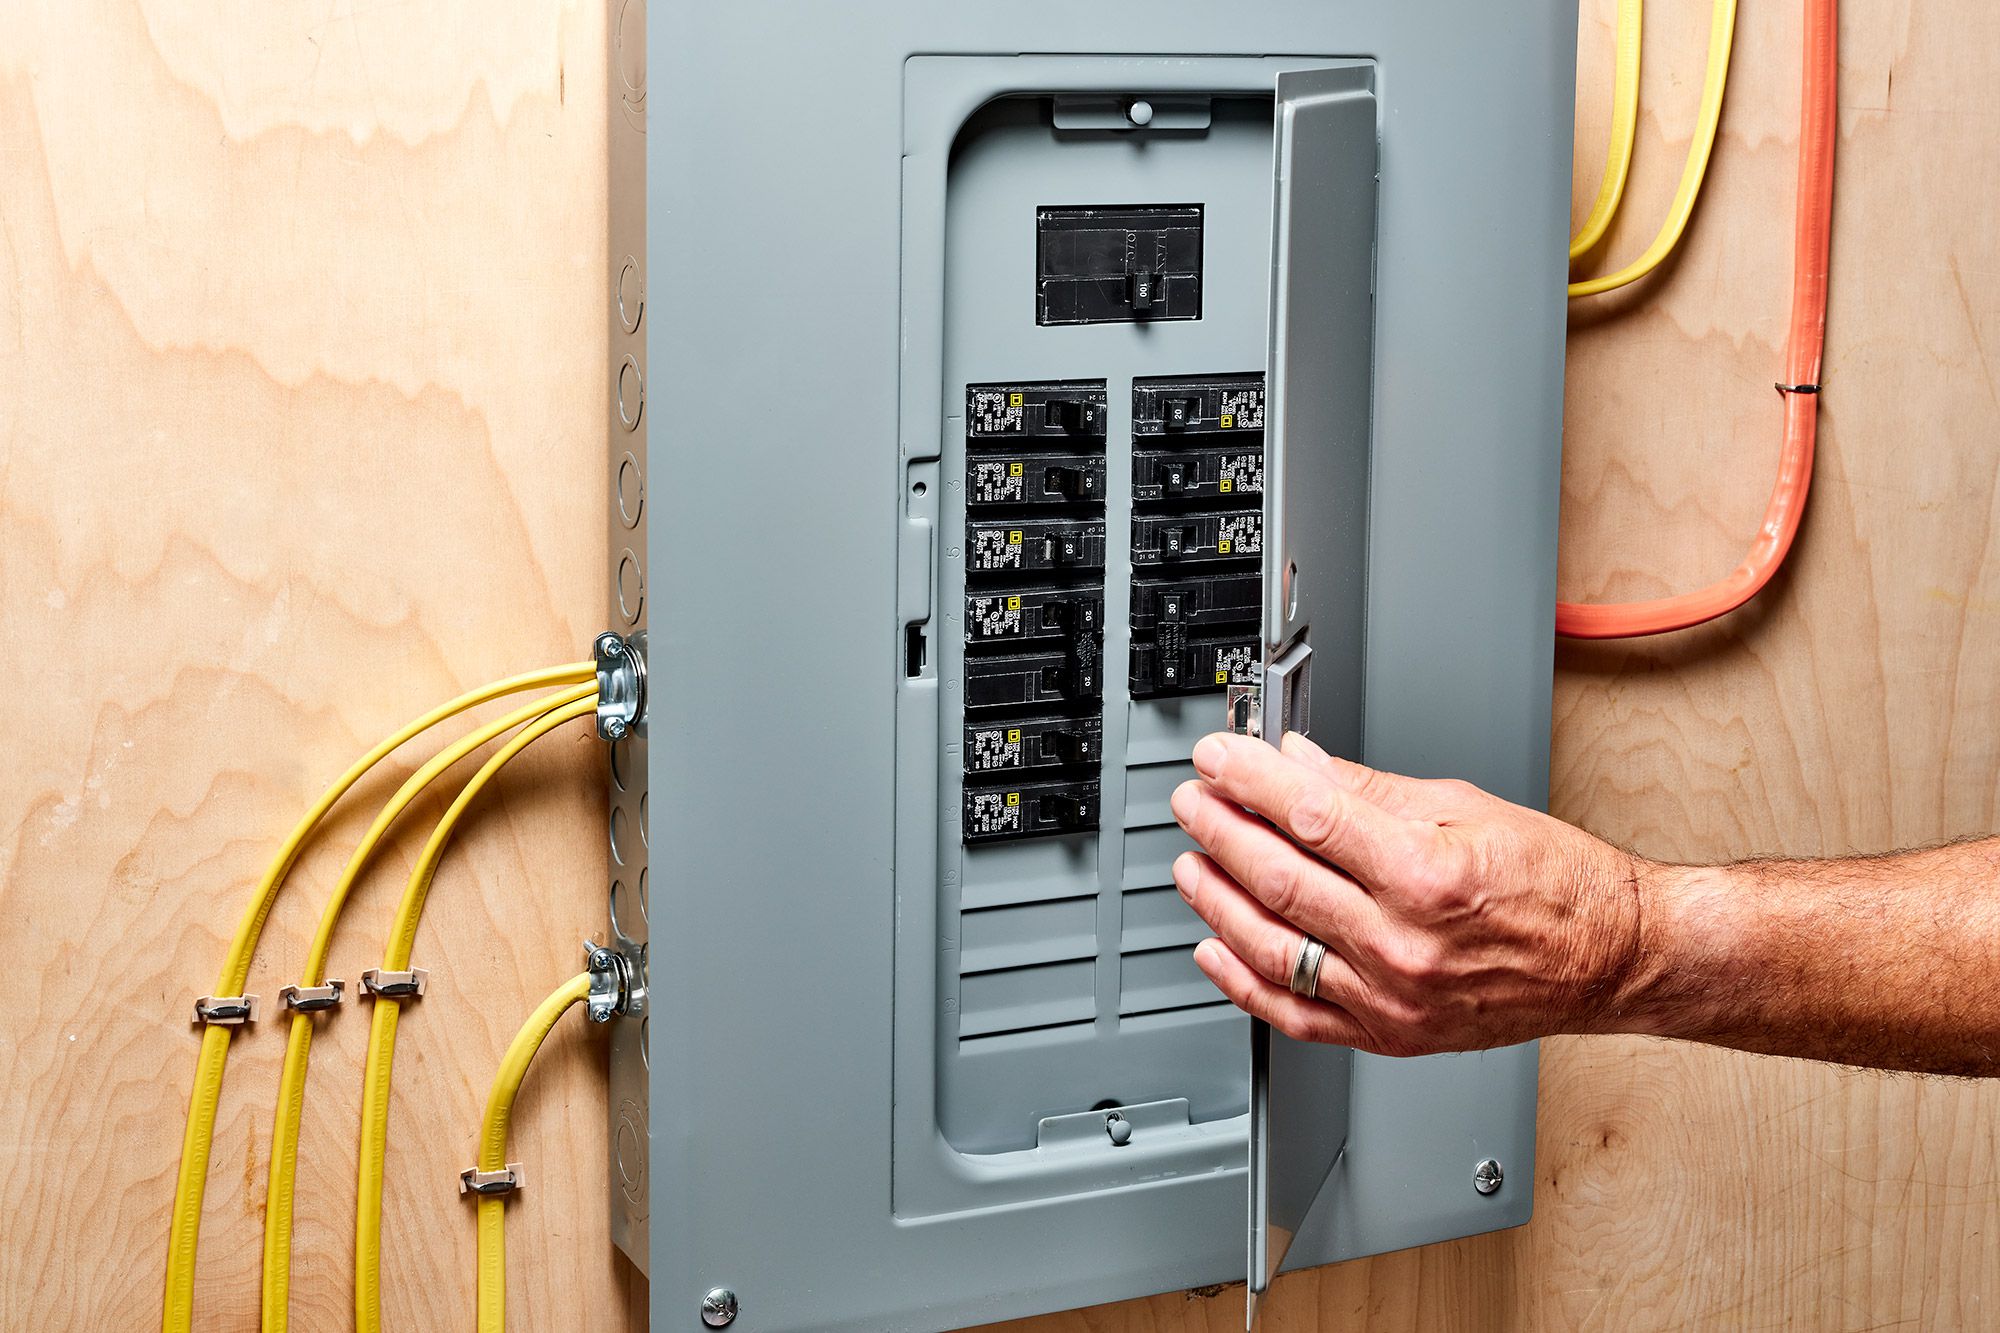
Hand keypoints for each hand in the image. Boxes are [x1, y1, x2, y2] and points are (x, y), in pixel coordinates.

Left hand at [1170, 730, 1649, 1055]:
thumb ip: (1366, 789)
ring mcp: (1393, 995)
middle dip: (1220, 830)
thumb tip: (1298, 762)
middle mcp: (1404, 942)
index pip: (1308, 815)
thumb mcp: (1465, 807)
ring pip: (1272, 946)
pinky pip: (1295, 1013)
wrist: (1611, 959)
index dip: (1249, 780)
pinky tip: (1214, 946)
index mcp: (1427, 873)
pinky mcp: (1390, 1034)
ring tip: (1192, 863)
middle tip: (1194, 802)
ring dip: (1216, 899)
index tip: (1219, 760)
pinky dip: (1243, 980)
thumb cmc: (1558, 884)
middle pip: (1279, 877)